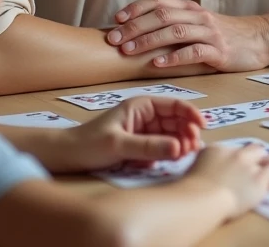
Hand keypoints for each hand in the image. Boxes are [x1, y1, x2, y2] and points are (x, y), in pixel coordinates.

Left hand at [62, 97, 205, 172]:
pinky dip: (166, 155)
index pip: (175, 105)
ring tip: (183, 156)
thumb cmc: (87, 144)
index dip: (192, 115)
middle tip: (193, 149)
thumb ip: (149, 147)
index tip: (203, 128)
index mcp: (142, 106)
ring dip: (179, 145)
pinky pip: (160, 149)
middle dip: (187, 133)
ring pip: (171, 136)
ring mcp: (143, 132)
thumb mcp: (119, 145)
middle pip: (176, 122)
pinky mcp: (140, 147)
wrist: (65, 157)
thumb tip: (179, 148)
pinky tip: (165, 162)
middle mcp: (145, 116)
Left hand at [107, 0, 268, 70]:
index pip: (158, 0)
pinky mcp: (219, 50)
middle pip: (161, 15)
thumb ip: (178, 24)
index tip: (115, 19)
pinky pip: (193, 52)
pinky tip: (157, 64)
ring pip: (174, 31)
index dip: (135, 8)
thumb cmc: (229, 35)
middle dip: (134, 27)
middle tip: (113, 40)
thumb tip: (143, 33)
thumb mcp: (202, 24)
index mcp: (192, 8)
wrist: (263, 38)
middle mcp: (198, 16)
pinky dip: (173, 57)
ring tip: (128, 51)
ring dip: (147, 41)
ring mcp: (210, 32)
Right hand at [188, 143, 268, 220]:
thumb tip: (207, 166)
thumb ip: (205, 164)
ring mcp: (250, 165)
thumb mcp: (194, 169)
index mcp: (217, 150)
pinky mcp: (260, 179)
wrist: (204, 197)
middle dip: (256, 154)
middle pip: (252, 149)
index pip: (231, 150)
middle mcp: (236, 154)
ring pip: (268, 157)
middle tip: (260, 158)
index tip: (236, 163)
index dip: (235, 157)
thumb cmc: (192, 188)